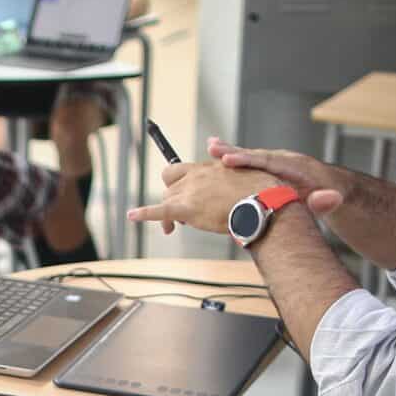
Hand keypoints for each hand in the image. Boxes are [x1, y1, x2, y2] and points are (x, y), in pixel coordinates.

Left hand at [127, 156, 270, 236]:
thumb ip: (231, 179)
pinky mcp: (186, 209)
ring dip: (166, 213)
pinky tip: (132, 216)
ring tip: (172, 228)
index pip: (179, 170)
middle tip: (178, 217)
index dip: (176, 183)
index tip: (181, 192)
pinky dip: (144, 213)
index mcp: (207, 167)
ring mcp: (190, 191)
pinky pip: (159, 210)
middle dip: (171, 200)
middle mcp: (195, 176)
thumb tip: (232, 187)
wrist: (263, 202)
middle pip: (170, 187)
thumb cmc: (260, 193)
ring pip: (166, 200)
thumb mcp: (244, 178)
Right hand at [209, 139, 347, 216]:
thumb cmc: (330, 195)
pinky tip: (214, 159)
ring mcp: (275, 164)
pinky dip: (232, 161)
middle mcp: (282, 161)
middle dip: (234, 152)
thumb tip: (330, 199)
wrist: (332, 187)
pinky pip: (249, 165)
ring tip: (210, 148)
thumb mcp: (332, 200)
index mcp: (295, 167)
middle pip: (255, 156)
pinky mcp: (268, 170)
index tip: (229, 159)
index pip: (268, 162)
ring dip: (229, 154)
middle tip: (212, 148)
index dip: (248, 160)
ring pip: (249, 158)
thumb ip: (327, 201)